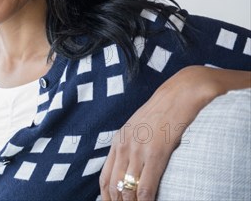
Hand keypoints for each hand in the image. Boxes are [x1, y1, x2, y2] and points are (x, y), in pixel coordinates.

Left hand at [99, 66, 220, 200]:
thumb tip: (129, 167)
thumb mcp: (137, 128)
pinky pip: (146, 184)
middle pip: (113, 186)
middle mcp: (124, 146)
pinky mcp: (156, 152)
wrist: (179, 94)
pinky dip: (146, 199)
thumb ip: (130, 146)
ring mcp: (139, 149)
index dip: (106, 197)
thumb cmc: (162, 112)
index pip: (105, 178)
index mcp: (118, 142)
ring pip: (128, 188)